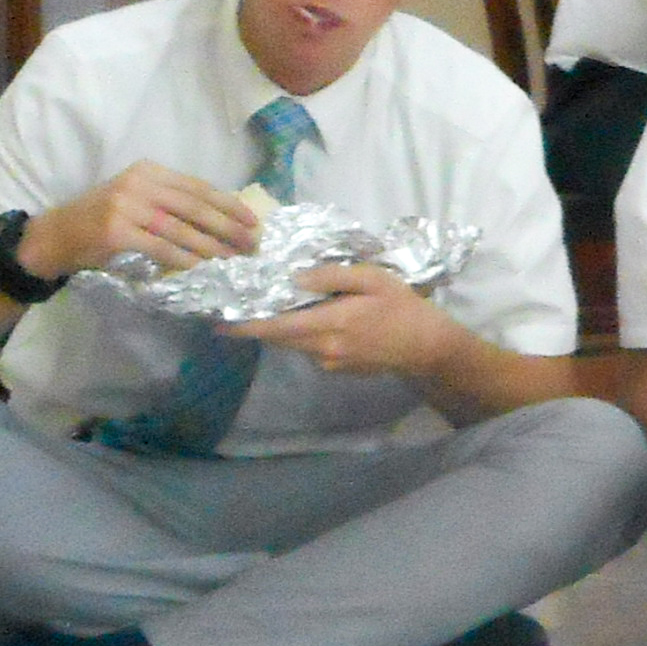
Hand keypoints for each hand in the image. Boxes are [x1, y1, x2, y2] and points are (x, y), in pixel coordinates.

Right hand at [23, 161, 258, 277]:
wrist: (55, 236)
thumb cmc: (101, 218)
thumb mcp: (137, 198)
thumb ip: (170, 201)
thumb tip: (220, 217)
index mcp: (149, 171)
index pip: (198, 187)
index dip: (229, 204)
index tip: (252, 220)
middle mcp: (139, 183)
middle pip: (195, 206)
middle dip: (228, 226)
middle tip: (252, 243)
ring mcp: (126, 206)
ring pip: (182, 229)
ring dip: (212, 246)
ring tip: (234, 259)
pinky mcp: (117, 231)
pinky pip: (161, 247)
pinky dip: (185, 259)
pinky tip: (202, 269)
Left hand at [230, 262, 460, 376]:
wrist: (427, 346)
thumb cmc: (402, 306)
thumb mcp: (373, 279)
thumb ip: (331, 276)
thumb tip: (294, 277)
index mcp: (330, 324)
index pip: (277, 328)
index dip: (246, 326)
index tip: (219, 323)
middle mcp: (323, 349)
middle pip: (281, 337)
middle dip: (262, 324)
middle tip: (247, 307)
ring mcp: (330, 363)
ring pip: (297, 343)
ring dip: (289, 328)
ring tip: (291, 307)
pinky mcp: (339, 369)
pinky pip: (314, 349)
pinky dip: (310, 335)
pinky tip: (329, 321)